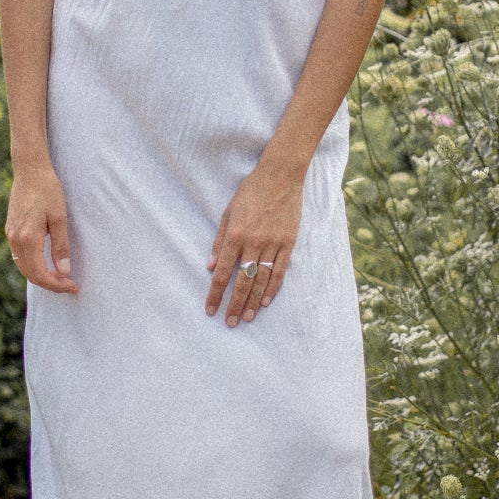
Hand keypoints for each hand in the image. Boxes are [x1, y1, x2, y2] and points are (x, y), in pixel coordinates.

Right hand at [5, 162, 79, 293]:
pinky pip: (19, 255)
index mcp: (28, 238)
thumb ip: (61, 246)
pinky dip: (32, 265)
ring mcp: (10, 235)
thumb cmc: (48, 190)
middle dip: (50, 283)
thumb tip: (63, 271)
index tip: (72, 286)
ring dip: (41, 275)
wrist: (30, 170)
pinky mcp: (10, 229)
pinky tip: (46, 262)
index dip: (56, 285)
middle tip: (69, 284)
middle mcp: (15, 239)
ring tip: (60, 276)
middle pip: (30, 274)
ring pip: (23, 266)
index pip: (40, 274)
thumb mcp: (60, 218)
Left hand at [205, 162, 303, 325]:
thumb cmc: (250, 192)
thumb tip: (211, 266)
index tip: (210, 309)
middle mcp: (253, 243)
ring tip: (247, 318)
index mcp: (235, 235)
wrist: (280, 176)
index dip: (215, 294)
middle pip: (242, 282)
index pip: (223, 273)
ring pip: (261, 280)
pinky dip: (273, 287)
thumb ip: (219, 240)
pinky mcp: (288, 243)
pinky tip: (266, 301)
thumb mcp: (228, 212)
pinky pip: (279, 270)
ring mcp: (272, 244)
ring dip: (253, 301)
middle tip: (229, 323)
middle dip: (234, 305)